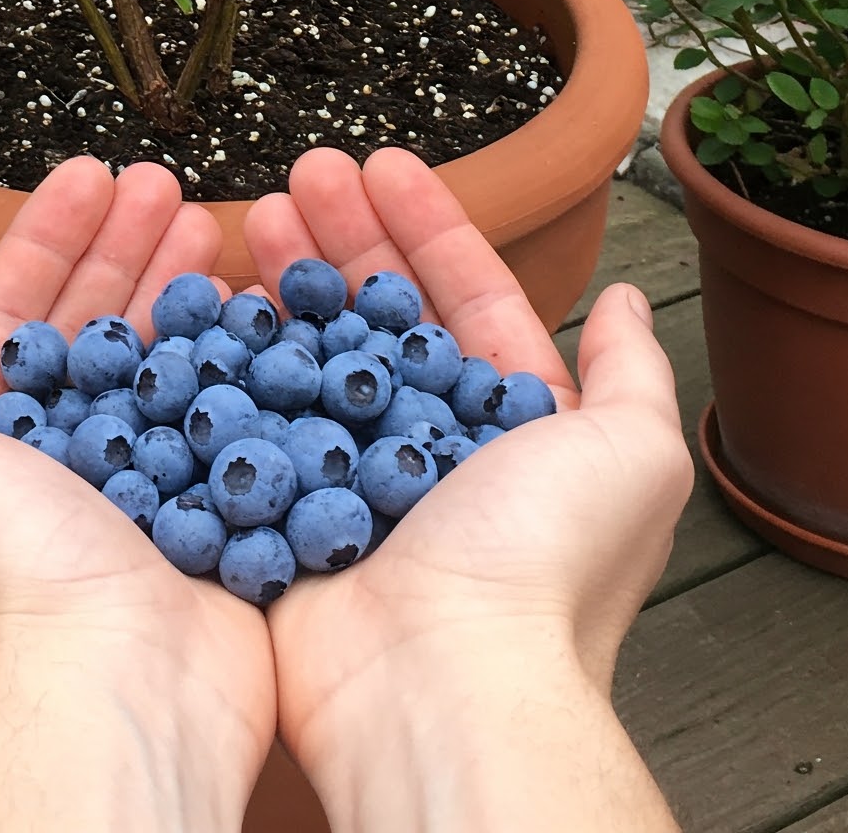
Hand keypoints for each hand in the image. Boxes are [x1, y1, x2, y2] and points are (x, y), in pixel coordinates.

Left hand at [0, 156, 273, 832]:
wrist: (112, 688)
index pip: (8, 315)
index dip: (46, 238)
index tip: (91, 177)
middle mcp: (54, 467)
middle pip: (92, 326)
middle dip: (124, 247)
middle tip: (165, 185)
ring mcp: (137, 491)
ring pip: (162, 363)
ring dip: (184, 287)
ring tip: (213, 222)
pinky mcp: (207, 518)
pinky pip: (224, 421)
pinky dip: (238, 360)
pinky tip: (256, 303)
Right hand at [244, 146, 690, 832]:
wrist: (440, 680)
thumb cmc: (542, 566)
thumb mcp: (631, 455)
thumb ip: (632, 373)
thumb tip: (632, 302)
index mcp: (507, 429)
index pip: (467, 301)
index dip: (427, 228)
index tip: (383, 166)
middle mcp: (428, 450)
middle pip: (378, 315)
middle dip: (345, 236)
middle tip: (303, 171)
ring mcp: (350, 482)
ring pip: (312, 355)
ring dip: (287, 278)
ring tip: (253, 212)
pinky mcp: (285, 517)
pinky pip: (255, 424)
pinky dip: (235, 362)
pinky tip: (215, 301)